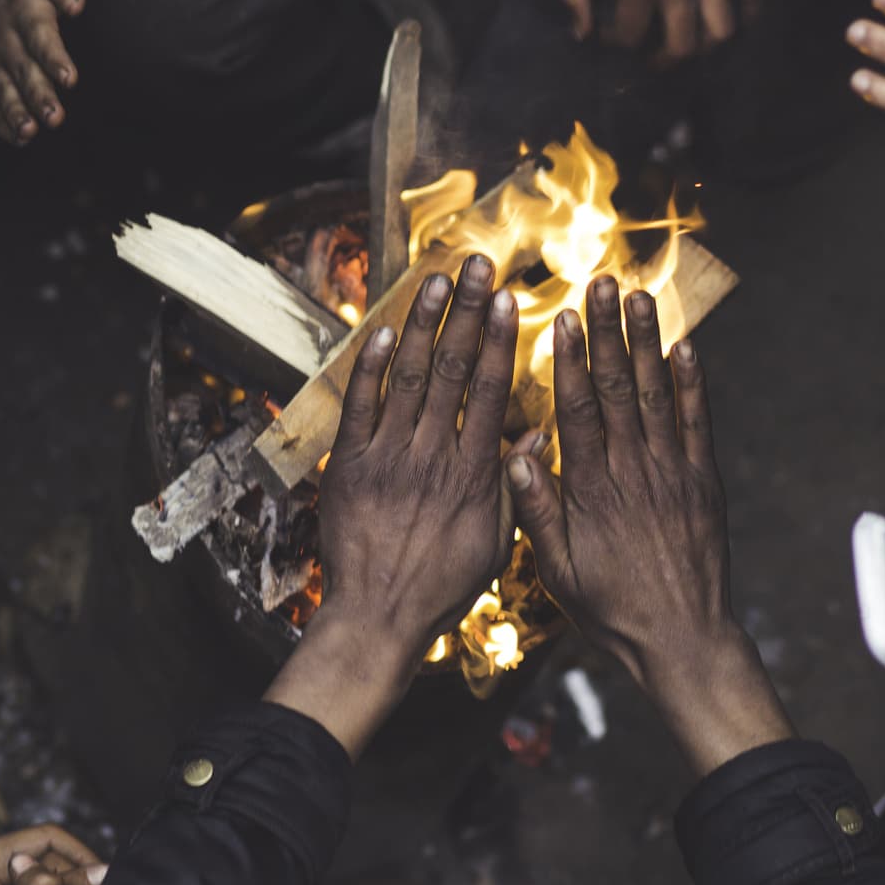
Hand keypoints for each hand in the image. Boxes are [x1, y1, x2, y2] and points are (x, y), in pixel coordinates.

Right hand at [0, 0, 88, 145]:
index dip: (53, 56)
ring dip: (16, 112)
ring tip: (31, 131)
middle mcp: (8, 37)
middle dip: (37, 94)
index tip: (70, 78)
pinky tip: (19, 140)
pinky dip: (2, 123)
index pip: (39, 34)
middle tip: (55, 117)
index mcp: (26, 7)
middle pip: (23, 69)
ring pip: (5, 90)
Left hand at [263, 255, 519, 755]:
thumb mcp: (496, 542)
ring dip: (424, 324)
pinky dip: (373, 367)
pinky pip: (361, 407)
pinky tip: (386, 330)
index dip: (500, 341)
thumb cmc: (442, 587)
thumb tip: (535, 435)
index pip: (492, 392)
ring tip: (438, 280)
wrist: (378, 618)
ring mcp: (388, 457)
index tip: (510, 300)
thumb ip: (515, 485)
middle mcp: (433, 455)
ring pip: (410, 377)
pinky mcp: (349, 467)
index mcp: (475, 473)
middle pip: (453, 370)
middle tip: (477, 266)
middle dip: (466, 312)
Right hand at [506, 279, 792, 777]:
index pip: (577, 412)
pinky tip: (685, 348)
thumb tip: (515, 459)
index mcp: (591, 491)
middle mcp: (634, 472)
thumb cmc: (610, 610)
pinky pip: (698, 423)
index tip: (560, 319)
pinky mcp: (704, 483)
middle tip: (600, 285)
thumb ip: (537, 513)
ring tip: (636, 298)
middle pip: (619, 389)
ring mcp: (673, 473)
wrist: (681, 639)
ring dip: (647, 343)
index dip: (568, 362)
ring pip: (658, 395)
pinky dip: (693, 384)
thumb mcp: (558, 572)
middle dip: (607, 333)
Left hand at [562, 0, 761, 61]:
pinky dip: (749, 14)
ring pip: (720, 29)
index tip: (607, 37)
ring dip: (706, 48)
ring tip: (692, 46)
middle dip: (662, 62)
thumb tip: (580, 32)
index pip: (628, 36)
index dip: (614, 44)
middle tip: (652, 60)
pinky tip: (737, 23)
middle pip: (680, 45)